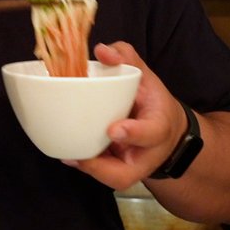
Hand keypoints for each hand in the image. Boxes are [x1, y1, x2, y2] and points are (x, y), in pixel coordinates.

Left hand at [66, 42, 183, 188]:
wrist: (164, 130)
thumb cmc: (152, 101)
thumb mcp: (146, 75)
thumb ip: (127, 58)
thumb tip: (102, 50)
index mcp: (159, 126)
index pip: (151, 132)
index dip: (134, 133)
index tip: (114, 128)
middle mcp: (146, 154)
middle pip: (126, 173)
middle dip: (102, 166)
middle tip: (78, 155)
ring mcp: (132, 167)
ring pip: (112, 179)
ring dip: (89, 168)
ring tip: (67, 153)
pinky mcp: (117, 172)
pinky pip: (101, 174)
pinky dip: (83, 164)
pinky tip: (65, 152)